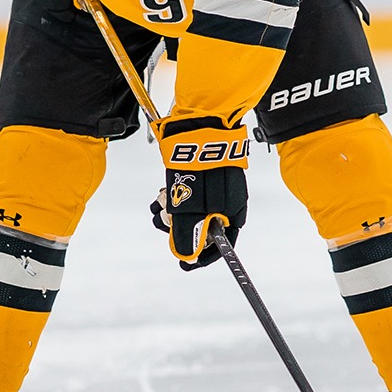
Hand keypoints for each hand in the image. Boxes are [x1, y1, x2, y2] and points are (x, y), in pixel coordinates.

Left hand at [152, 122, 248, 269]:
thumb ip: (188, 235)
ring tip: (157, 206)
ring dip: (172, 212)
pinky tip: (160, 194)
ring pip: (192, 210)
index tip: (185, 264)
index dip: (202, 258)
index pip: (222, 247)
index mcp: (233, 215)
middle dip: (179, 230)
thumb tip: (186, 257)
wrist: (201, 128)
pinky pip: (189, 193)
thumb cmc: (201, 171)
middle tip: (163, 224)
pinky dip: (174, 196)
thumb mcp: (191, 210)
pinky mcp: (205, 173)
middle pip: (203, 228)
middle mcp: (228, 203)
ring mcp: (217, 186)